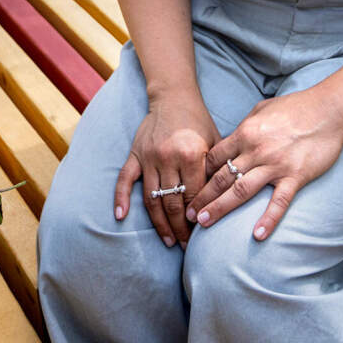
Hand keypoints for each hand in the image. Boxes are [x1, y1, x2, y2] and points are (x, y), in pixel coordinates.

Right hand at [114, 93, 218, 247]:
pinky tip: (121, 217)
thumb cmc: (199, 121)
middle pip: (173, 203)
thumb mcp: (215, 141)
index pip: (195, 196)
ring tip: (168, 241)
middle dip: (180, 229)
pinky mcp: (135, 154)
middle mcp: (169, 157)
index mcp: (192, 154)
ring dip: (160, 223)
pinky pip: (125, 179)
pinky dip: (121, 198)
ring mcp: (149, 157)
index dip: (198, 218)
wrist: (173, 96)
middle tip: (186, 247)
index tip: (202, 235)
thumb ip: (217, 168)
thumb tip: (221, 201)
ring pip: (152, 198)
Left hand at [188, 75, 342, 240]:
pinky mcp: (295, 176)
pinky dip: (268, 219)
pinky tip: (257, 236)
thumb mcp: (263, 109)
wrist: (330, 109)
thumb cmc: (297, 106)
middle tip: (188, 214)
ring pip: (241, 191)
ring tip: (204, 223)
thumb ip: (246, 126)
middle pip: (222, 178)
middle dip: (202, 197)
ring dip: (220, 208)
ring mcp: (275, 165)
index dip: (201, 175)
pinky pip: (279, 202)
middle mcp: (256, 150)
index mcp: (246, 133)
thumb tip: (233, 139)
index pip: (215, 158)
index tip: (191, 189)